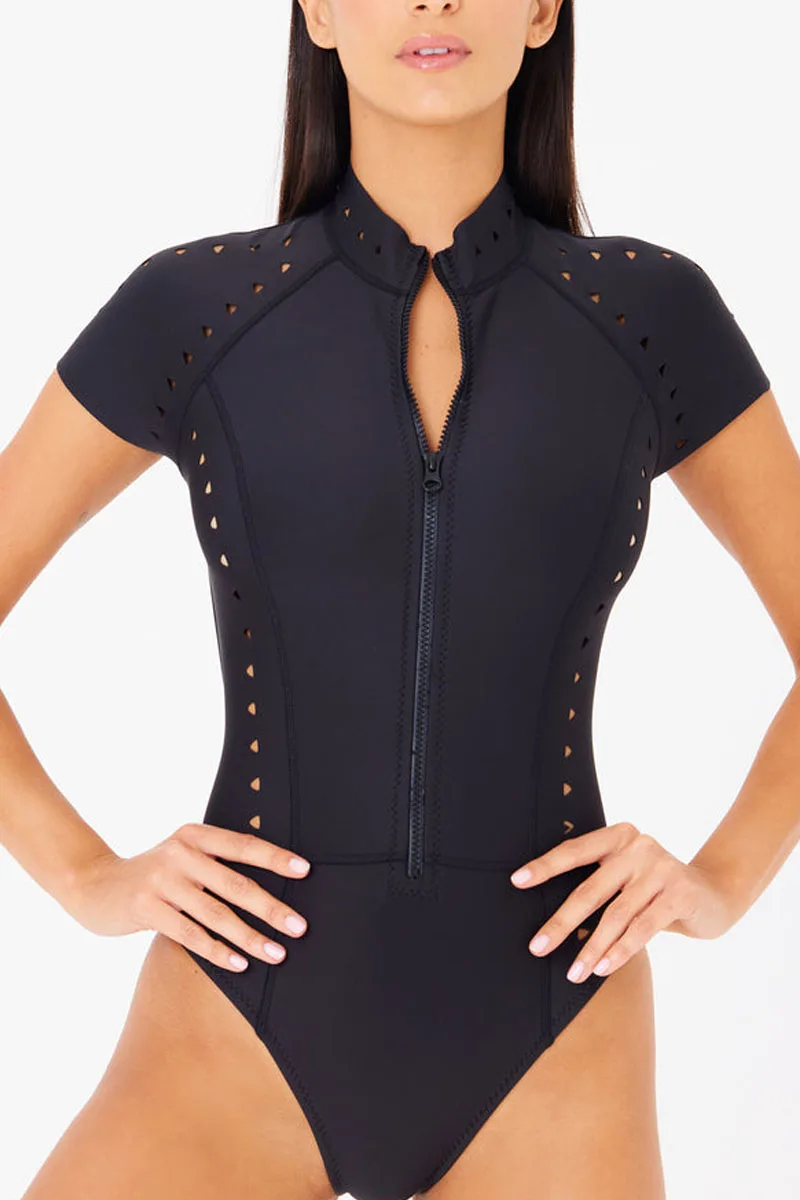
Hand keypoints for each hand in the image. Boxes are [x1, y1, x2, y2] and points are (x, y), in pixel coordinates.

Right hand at [64, 823, 311, 972]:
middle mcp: (180, 854)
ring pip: (216, 913)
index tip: (305, 871)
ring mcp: (162, 880)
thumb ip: (216, 863)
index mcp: (195, 835)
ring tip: (277, 953)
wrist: (95, 884)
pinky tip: (240, 964)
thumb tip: (270, 887)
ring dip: (250, 936)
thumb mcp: (182, 856)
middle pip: (236, 884)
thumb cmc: (153, 875)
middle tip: (300, 926)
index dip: (275, 858)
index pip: (243, 846)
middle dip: (271, 908)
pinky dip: (218, 951)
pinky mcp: (146, 908)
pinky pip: (190, 934)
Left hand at [509, 821, 737, 982]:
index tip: (517, 881)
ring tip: (574, 973)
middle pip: (590, 889)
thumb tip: (551, 917)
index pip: (575, 851)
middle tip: (537, 947)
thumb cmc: (656, 890)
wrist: (715, 893)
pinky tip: (603, 968)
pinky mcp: (681, 893)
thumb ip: (599, 884)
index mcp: (619, 837)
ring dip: (592, 947)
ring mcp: (661, 868)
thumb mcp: (627, 877)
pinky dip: (621, 950)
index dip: (545, 867)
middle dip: (561, 922)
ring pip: (616, 915)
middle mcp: (639, 847)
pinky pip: (643, 927)